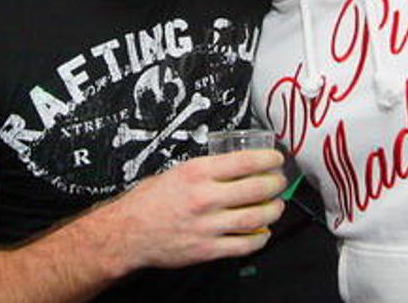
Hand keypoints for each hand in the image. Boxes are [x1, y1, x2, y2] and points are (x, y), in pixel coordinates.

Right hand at [106, 149, 286, 271]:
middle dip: (275, 183)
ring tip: (277, 205)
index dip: (268, 159)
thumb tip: (234, 166)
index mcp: (197, 173)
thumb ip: (206, 170)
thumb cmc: (148, 201)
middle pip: (256, 189)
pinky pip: (243, 245)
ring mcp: (207, 225)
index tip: (276, 158)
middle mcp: (204, 198)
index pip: (245, 162)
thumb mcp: (177, 171)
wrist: (128, 232)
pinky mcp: (207, 248)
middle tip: (279, 181)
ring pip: (255, 217)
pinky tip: (264, 232)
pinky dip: (259, 238)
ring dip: (273, 210)